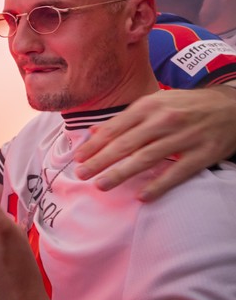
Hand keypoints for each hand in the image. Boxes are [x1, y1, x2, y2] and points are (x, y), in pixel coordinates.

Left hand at [73, 86, 235, 200]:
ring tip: (101, 185)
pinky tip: (142, 196)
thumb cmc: (187, 106)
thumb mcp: (156, 102)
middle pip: (126, 144)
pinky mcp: (202, 154)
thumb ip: (126, 118)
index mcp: (150, 106)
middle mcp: (164, 120)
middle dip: (100, 161)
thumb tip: (95, 131)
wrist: (232, 106)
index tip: (78, 157)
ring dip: (121, 174)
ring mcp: (184, 137)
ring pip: (146, 159)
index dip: (95, 144)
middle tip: (81, 174)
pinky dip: (159, 185)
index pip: (115, 128)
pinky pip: (177, 173)